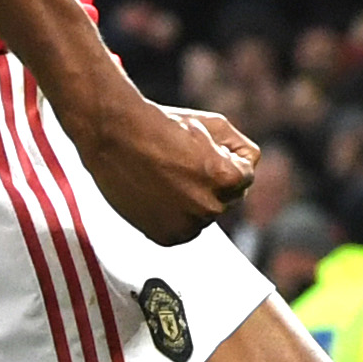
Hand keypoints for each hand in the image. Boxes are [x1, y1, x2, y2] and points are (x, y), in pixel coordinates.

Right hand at [82, 90, 258, 245]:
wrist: (115, 135)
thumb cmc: (161, 126)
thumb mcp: (215, 125)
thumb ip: (242, 149)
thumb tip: (248, 167)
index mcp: (225, 179)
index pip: (246, 174)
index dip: (225, 157)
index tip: (202, 149)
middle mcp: (208, 207)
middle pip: (227, 197)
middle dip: (212, 181)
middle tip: (181, 161)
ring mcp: (186, 225)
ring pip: (205, 213)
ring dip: (194, 198)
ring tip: (168, 176)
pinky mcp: (166, 236)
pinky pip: (185, 227)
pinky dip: (176, 214)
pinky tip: (160, 192)